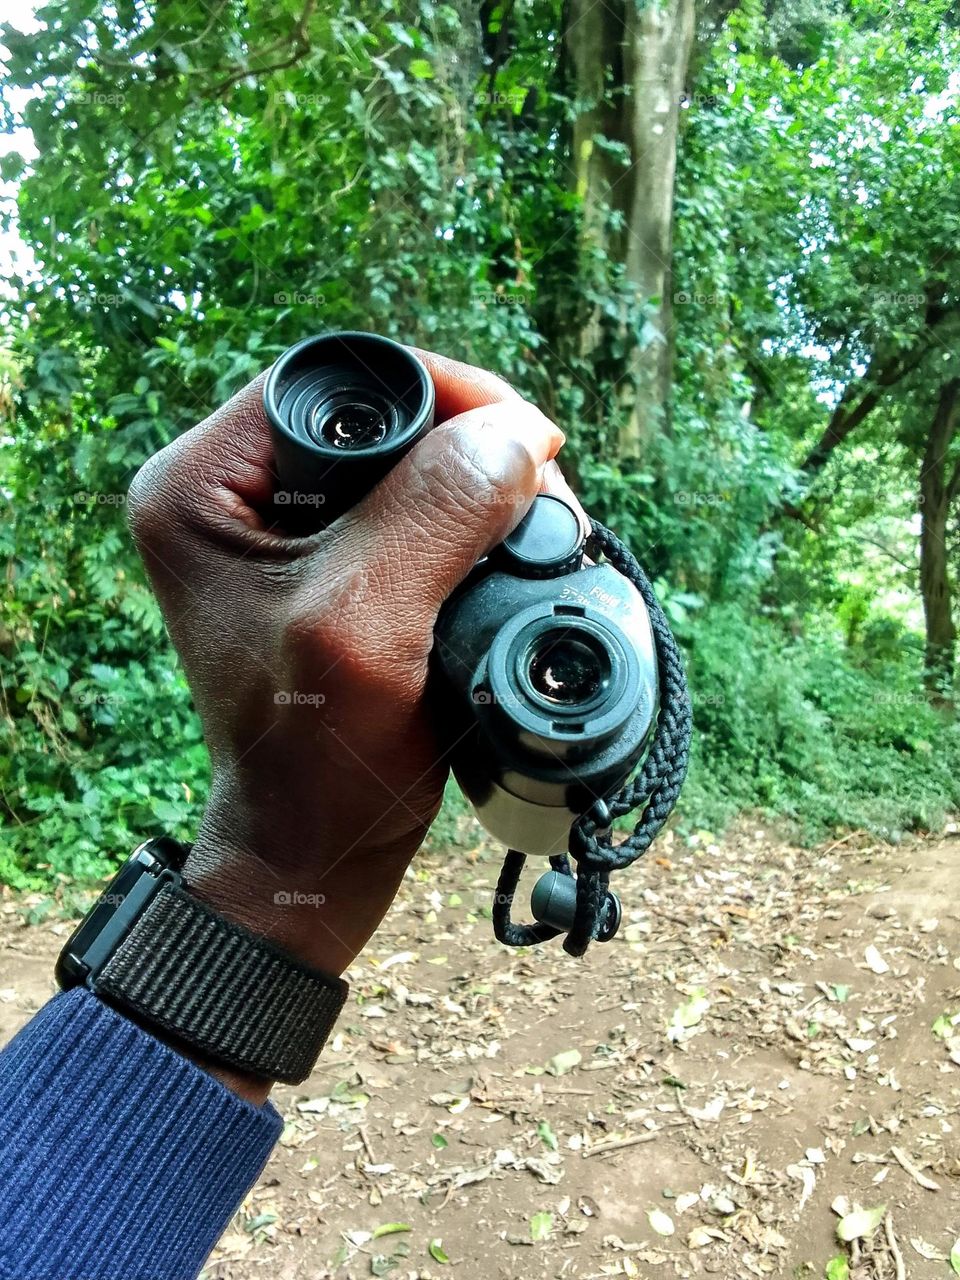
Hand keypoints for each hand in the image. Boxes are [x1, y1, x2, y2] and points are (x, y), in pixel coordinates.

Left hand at [127, 351, 578, 1006]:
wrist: (313, 847)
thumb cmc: (313, 755)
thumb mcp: (367, 624)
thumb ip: (435, 513)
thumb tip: (520, 427)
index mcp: (200, 485)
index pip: (333, 381)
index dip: (439, 391)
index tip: (525, 434)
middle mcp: (233, 494)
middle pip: (376, 415)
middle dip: (467, 444)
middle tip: (539, 488)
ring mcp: (283, 532)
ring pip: (404, 461)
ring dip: (478, 486)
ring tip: (534, 527)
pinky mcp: (331, 568)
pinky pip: (414, 511)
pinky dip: (470, 526)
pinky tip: (508, 553)